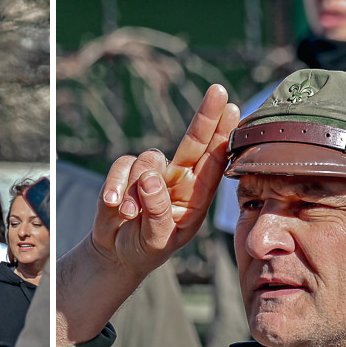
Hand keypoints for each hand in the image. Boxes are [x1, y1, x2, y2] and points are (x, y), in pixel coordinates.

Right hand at [93, 83, 239, 278]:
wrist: (115, 254)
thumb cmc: (145, 248)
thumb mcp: (157, 241)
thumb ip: (158, 212)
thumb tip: (150, 179)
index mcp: (196, 196)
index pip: (213, 162)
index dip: (223, 136)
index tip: (233, 110)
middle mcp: (178, 180)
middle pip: (194, 142)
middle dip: (205, 117)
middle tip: (218, 91)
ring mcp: (152, 174)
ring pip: (149, 160)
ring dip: (136, 188)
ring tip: (129, 215)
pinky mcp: (126, 174)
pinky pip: (121, 166)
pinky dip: (114, 185)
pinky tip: (112, 205)